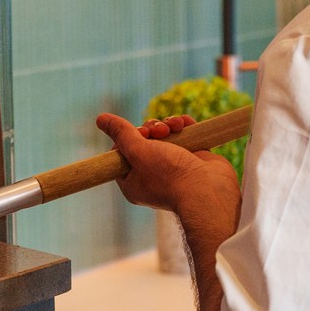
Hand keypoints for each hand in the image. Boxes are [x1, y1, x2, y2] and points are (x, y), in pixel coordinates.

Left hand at [96, 112, 239, 218]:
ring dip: (166, 125)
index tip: (135, 134)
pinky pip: (184, 134)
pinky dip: (183, 126)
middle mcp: (153, 175)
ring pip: (164, 135)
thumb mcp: (139, 152)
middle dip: (150, 129)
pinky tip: (184, 123)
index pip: (122, 154)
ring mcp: (175, 166)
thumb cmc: (170, 177)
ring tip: (173, 128)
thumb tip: (101, 119)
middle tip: (158, 132)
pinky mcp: (193, 158)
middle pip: (144, 141)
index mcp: (134, 182)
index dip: (127, 139)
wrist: (208, 191)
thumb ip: (122, 134)